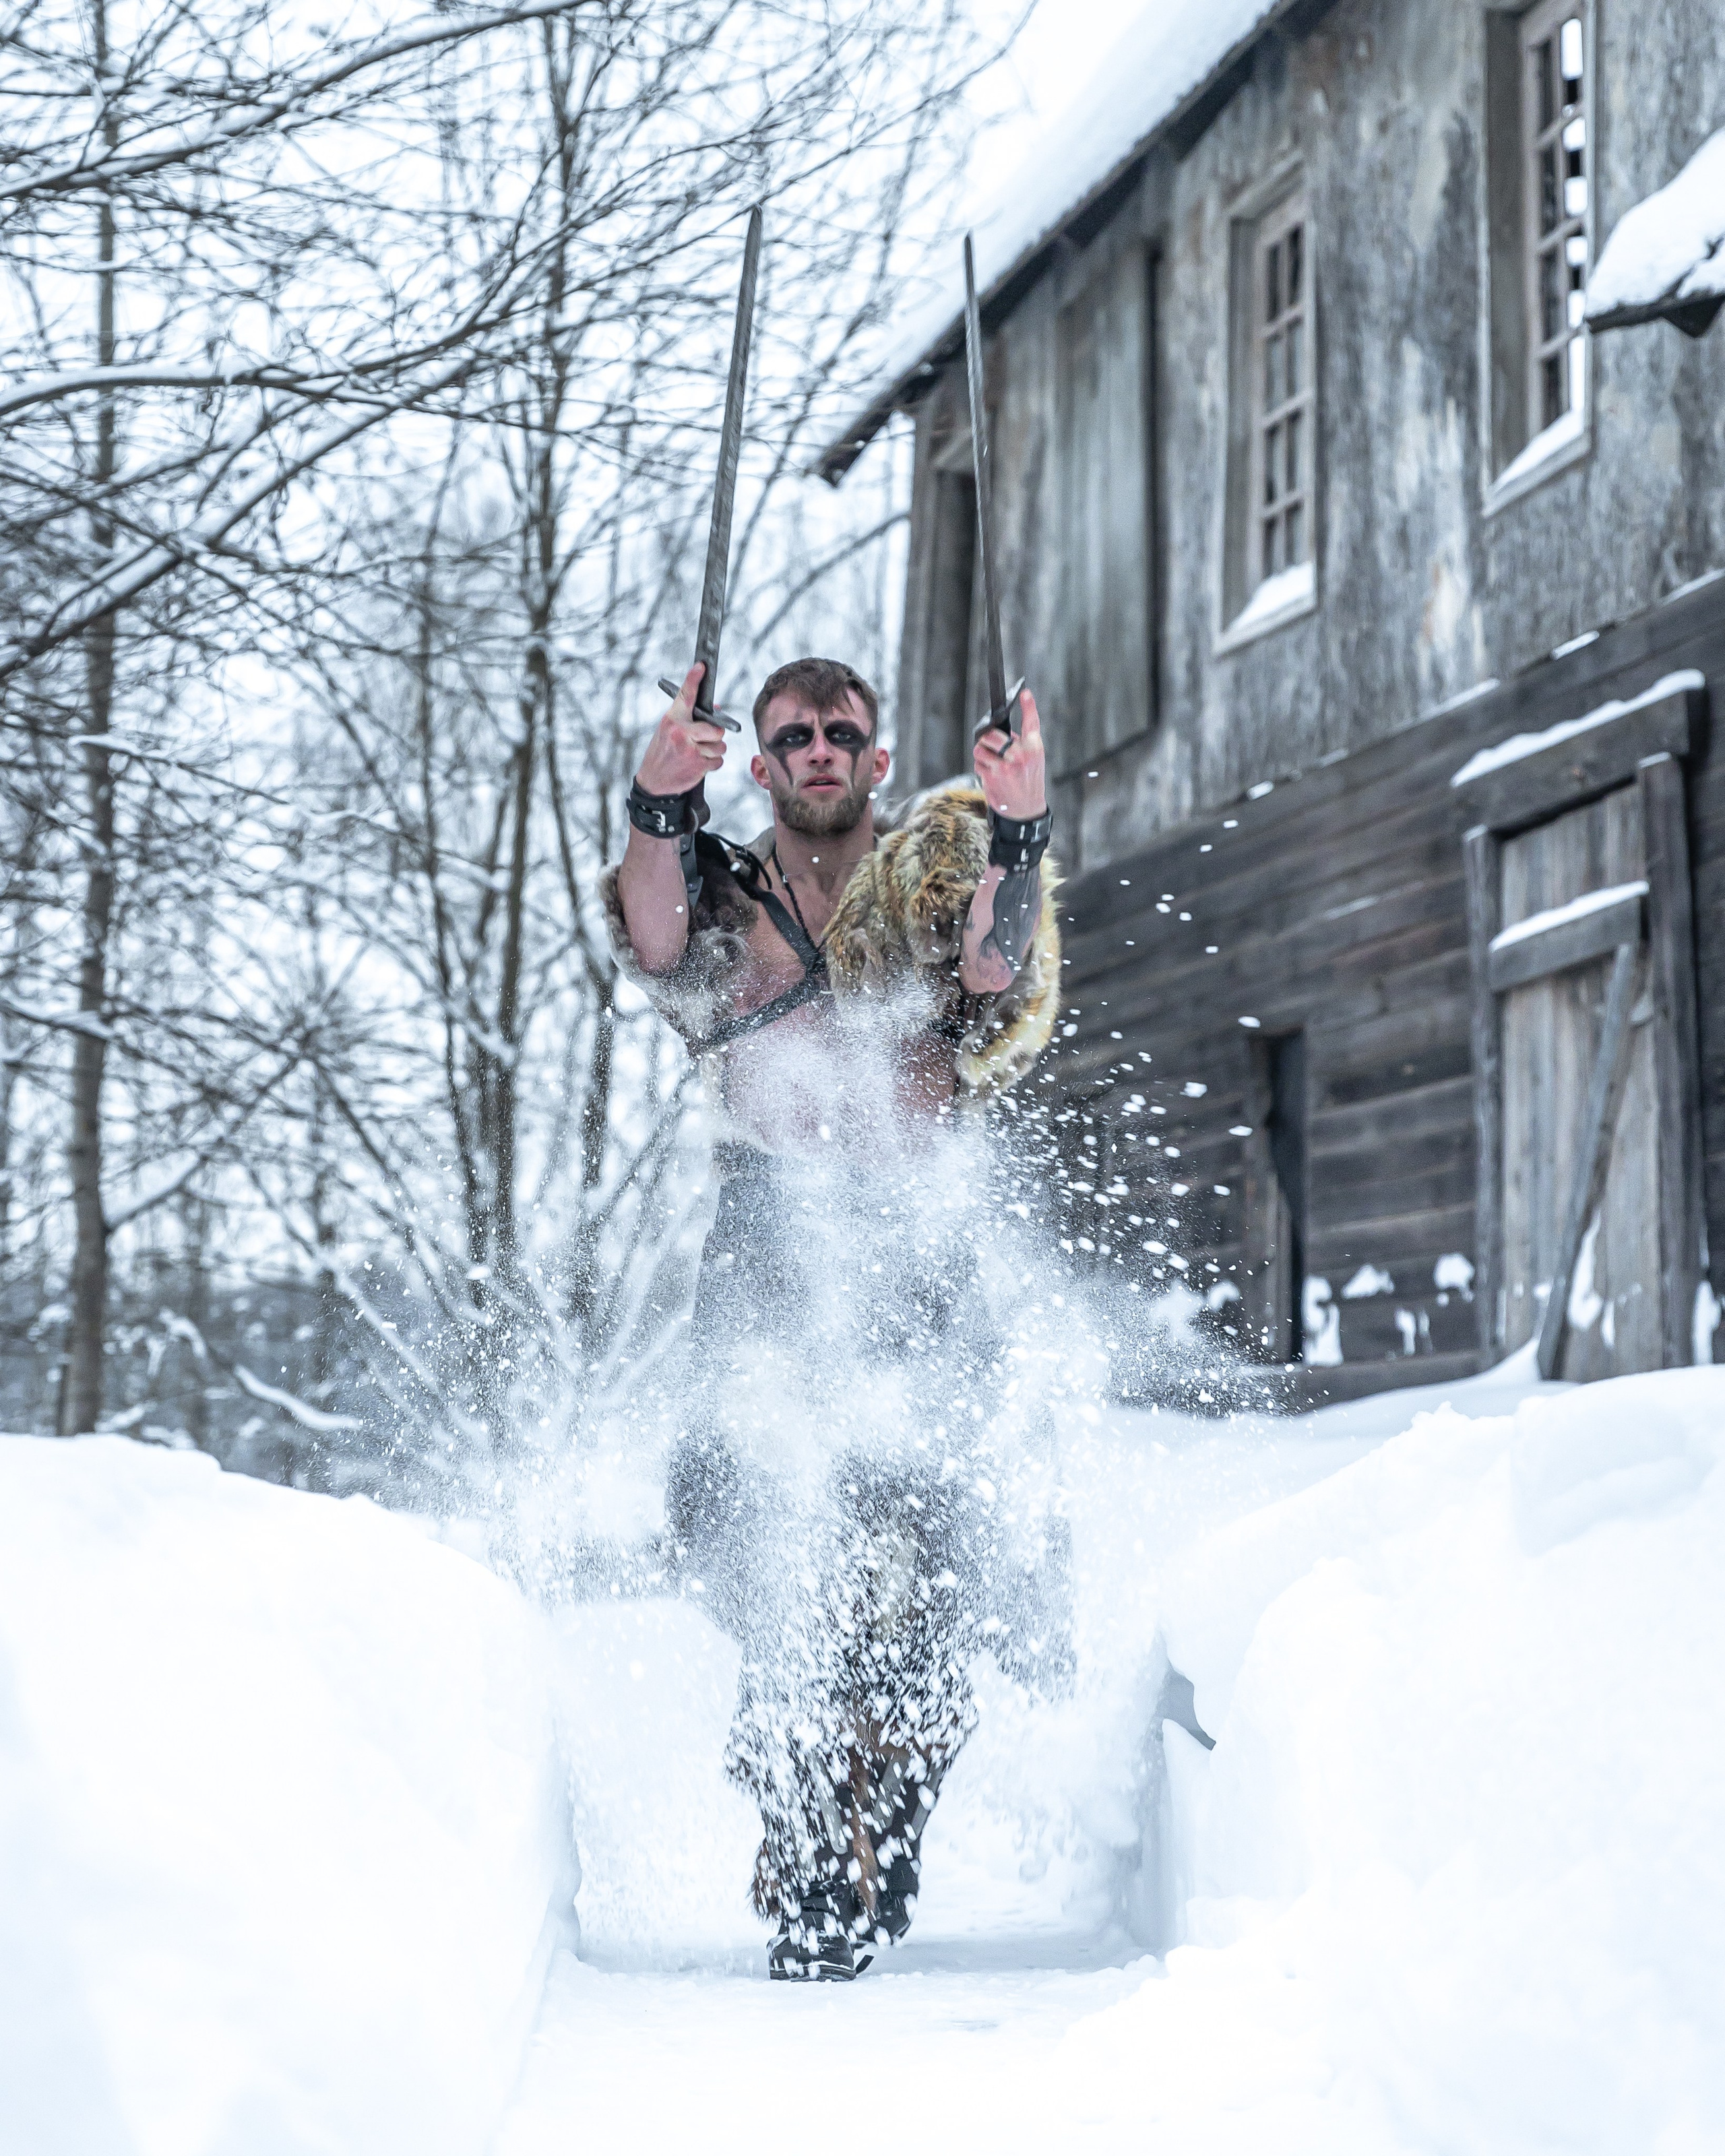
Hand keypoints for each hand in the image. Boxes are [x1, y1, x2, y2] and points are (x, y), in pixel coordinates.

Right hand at [635, 663, 727, 796]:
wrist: (653, 781)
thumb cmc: (663, 752)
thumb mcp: (668, 731)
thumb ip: (689, 719)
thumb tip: (717, 709)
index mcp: (672, 720)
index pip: (685, 696)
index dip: (693, 680)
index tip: (701, 667)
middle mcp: (681, 732)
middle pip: (716, 728)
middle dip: (716, 734)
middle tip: (706, 738)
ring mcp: (690, 750)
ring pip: (720, 745)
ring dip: (714, 750)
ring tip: (698, 753)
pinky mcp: (698, 766)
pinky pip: (718, 760)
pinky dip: (712, 763)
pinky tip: (698, 763)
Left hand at [973, 687, 1046, 820]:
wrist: (1026, 809)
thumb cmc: (1028, 779)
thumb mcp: (1034, 759)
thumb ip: (1021, 742)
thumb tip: (1000, 730)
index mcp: (1034, 748)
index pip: (1032, 722)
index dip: (1029, 705)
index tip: (1024, 692)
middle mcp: (1020, 755)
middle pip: (990, 734)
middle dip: (986, 739)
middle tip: (990, 745)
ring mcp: (1004, 766)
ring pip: (979, 749)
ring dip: (982, 754)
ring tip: (992, 761)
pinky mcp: (991, 777)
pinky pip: (977, 764)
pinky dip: (981, 768)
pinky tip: (992, 775)